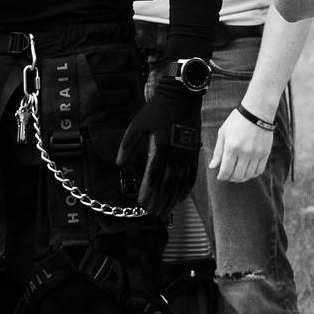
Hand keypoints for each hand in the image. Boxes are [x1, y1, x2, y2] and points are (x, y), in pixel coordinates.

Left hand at [118, 79, 201, 215]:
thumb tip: (120, 165)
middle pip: (168, 185)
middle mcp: (175, 155)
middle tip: (153, 215)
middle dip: (160, 202)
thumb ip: (127, 146)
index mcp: (160, 148)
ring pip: (180, 184)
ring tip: (165, 212)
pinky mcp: (193, 154)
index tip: (141, 205)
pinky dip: (186, 189)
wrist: (182, 98)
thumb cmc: (157, 110)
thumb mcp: (137, 125)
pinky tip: (180, 198)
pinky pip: (191, 176)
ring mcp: (186, 156)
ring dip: (172, 200)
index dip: (148, 193)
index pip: (153, 177)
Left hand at [209, 107, 274, 183]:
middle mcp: (244, 152)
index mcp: (231, 147)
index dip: (222, 177)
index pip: (226, 171)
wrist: (257, 112)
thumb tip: (213, 167)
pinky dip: (252, 174)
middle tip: (229, 176)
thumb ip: (218, 152)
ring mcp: (256, 153)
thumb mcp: (223, 133)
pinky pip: (259, 171)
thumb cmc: (237, 121)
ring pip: (248, 175)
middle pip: (237, 176)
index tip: (220, 177)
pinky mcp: (265, 153)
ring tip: (239, 173)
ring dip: (242, 177)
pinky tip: (248, 169)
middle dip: (231, 178)